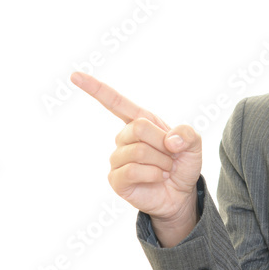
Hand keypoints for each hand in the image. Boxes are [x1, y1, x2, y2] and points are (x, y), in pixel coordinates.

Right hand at [70, 72, 201, 238]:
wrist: (181, 193)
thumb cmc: (183, 163)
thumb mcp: (194, 144)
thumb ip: (187, 134)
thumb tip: (169, 140)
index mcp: (140, 121)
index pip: (114, 101)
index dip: (95, 88)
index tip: (74, 75)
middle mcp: (124, 137)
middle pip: (139, 128)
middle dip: (163, 143)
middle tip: (171, 155)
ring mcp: (118, 158)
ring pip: (138, 151)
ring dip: (161, 162)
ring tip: (164, 169)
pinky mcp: (116, 179)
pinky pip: (131, 170)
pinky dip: (152, 174)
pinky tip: (156, 178)